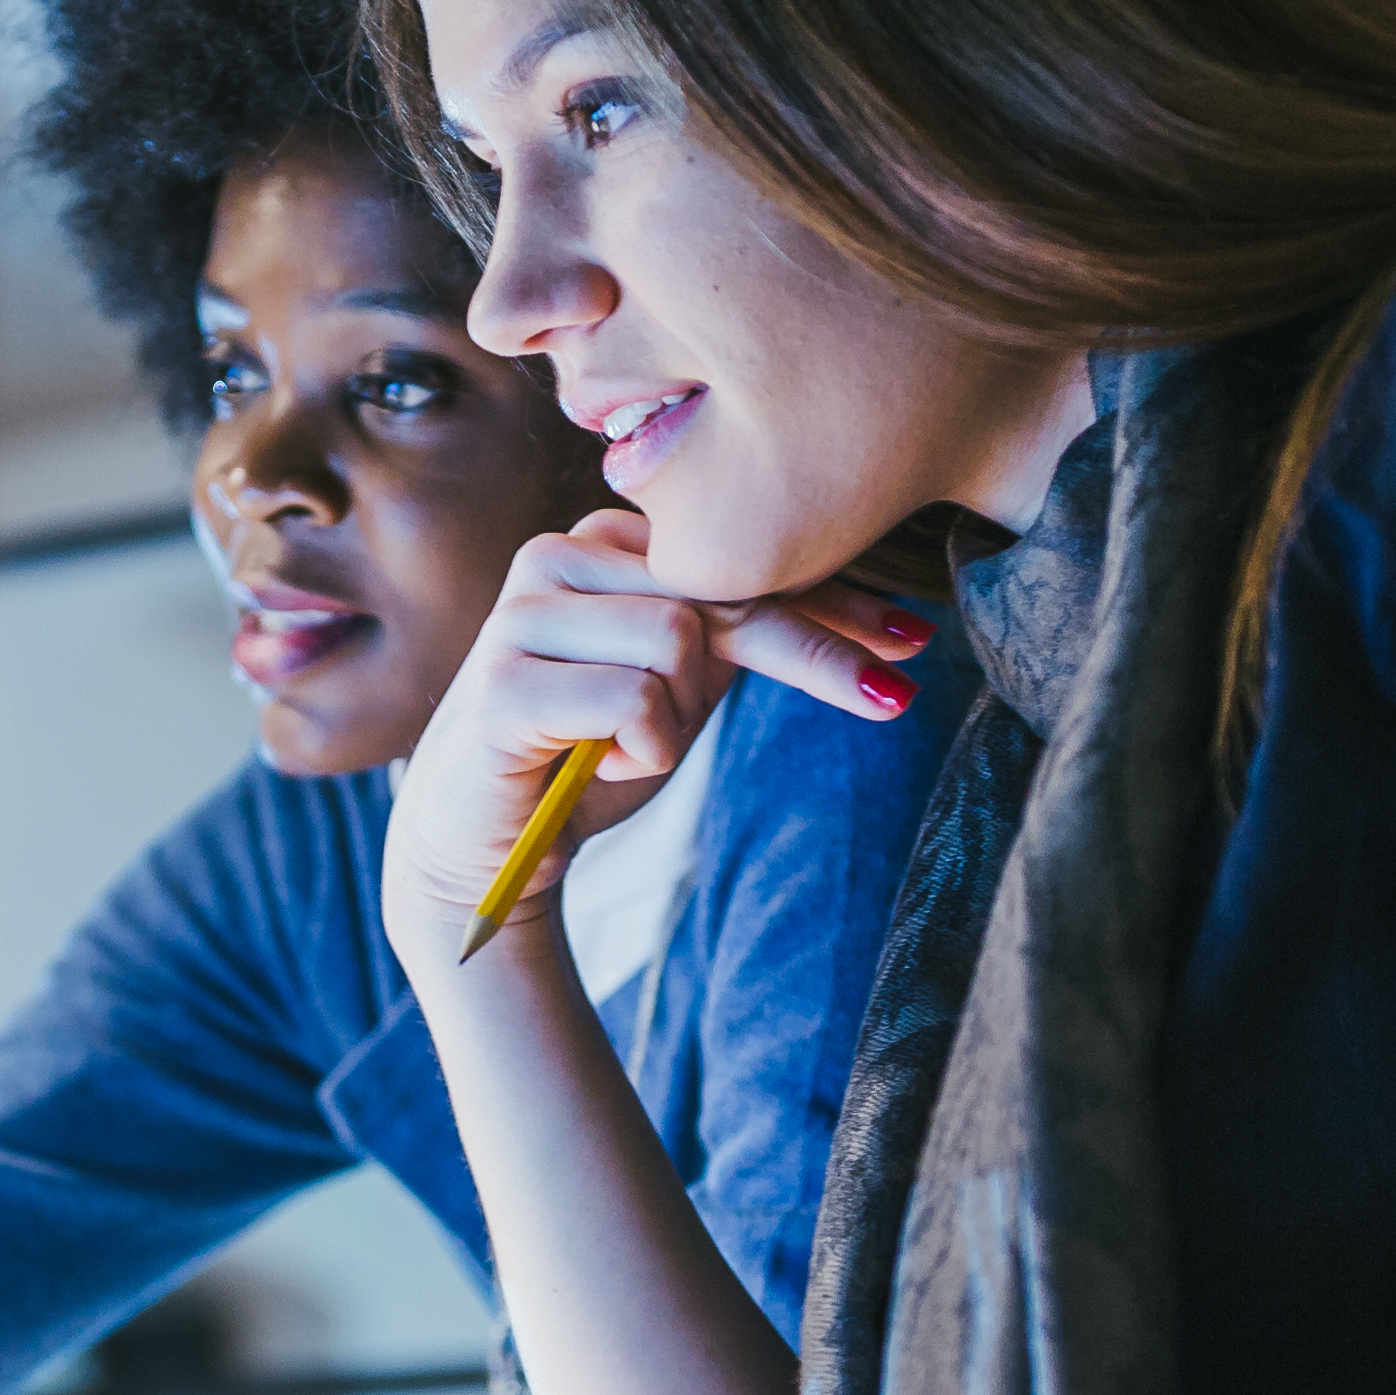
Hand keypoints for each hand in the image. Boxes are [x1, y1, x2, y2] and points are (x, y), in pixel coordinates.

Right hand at [377, 512, 927, 973]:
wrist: (484, 848)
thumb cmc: (587, 759)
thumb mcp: (680, 687)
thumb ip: (736, 633)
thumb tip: (874, 614)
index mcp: (599, 545)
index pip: (734, 558)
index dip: (830, 602)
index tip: (912, 641)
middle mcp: (555, 560)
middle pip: (721, 588)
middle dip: (803, 654)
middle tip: (872, 700)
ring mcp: (520, 617)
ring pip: (677, 638)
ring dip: (679, 718)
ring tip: (632, 748)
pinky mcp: (500, 685)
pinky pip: (632, 701)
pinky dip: (643, 749)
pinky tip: (601, 764)